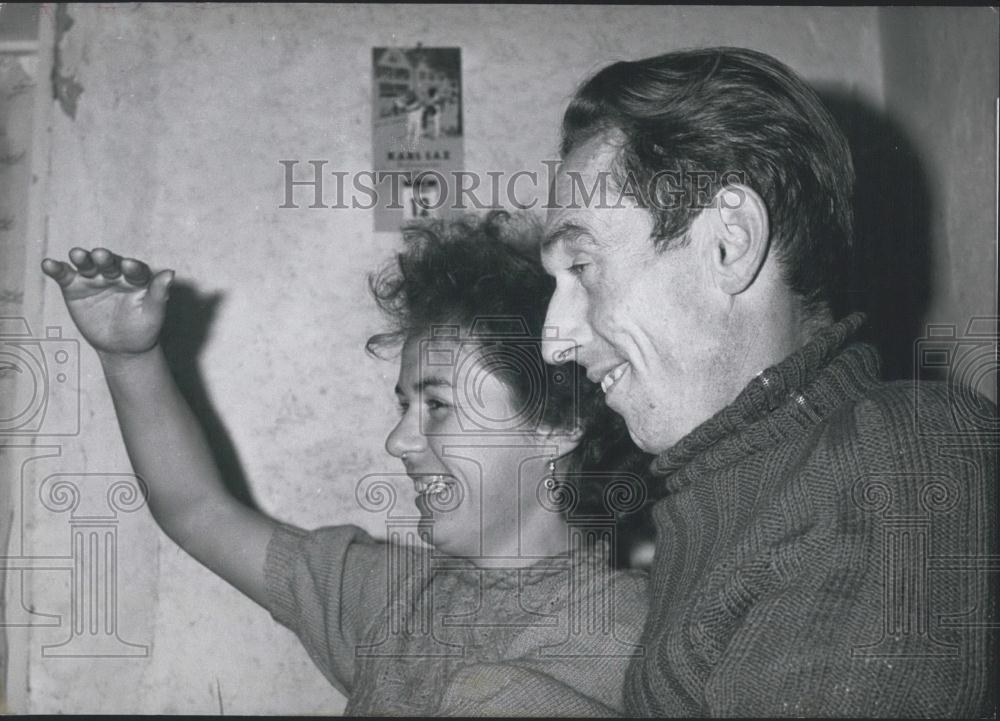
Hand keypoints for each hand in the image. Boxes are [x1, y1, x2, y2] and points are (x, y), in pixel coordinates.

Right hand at [41, 247, 173, 355]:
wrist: (123, 347)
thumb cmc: (143, 328)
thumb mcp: (153, 313)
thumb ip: (159, 293)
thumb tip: (171, 273)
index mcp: (137, 278)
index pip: (135, 269)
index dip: (132, 268)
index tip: (130, 266)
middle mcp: (115, 274)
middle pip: (109, 263)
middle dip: (105, 259)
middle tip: (100, 255)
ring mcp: (94, 279)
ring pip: (87, 265)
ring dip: (82, 259)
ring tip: (77, 255)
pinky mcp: (75, 287)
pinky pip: (65, 275)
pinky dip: (56, 269)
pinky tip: (48, 264)